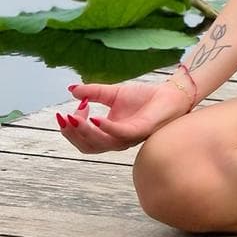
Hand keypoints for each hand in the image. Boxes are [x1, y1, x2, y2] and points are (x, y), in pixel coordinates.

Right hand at [56, 78, 192, 152]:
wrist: (171, 94)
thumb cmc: (145, 98)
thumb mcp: (114, 93)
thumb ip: (93, 92)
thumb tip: (71, 89)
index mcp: (109, 134)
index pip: (84, 139)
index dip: (73, 127)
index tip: (71, 109)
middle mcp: (117, 140)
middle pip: (88, 146)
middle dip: (72, 134)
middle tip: (63, 119)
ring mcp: (128, 138)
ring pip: (101, 143)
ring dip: (84, 132)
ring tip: (73, 118)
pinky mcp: (140, 131)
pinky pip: (120, 134)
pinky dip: (106, 128)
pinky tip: (95, 119)